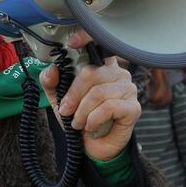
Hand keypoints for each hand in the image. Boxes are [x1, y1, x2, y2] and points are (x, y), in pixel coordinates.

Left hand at [40, 30, 140, 161]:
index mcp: (102, 66)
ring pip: (99, 92)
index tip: (71, 43)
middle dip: (74, 95)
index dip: (87, 39)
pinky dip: (94, 119)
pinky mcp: (133, 107)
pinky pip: (110, 107)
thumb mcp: (59, 100)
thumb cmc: (80, 120)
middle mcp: (118, 73)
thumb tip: (52, 70)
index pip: (99, 44)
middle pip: (92, 73)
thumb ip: (52, 83)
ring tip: (78, 122)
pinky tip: (91, 126)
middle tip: (66, 110)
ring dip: (83, 111)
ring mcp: (128, 89)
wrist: (93, 147)